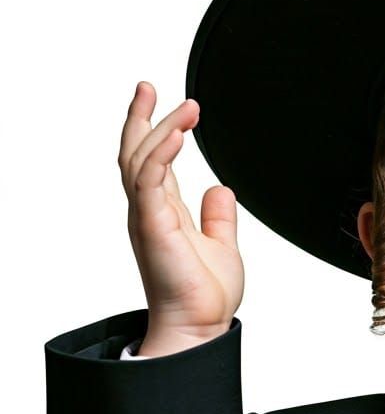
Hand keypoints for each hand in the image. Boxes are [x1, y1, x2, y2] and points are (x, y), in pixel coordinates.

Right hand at [118, 81, 243, 341]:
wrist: (200, 327)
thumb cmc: (205, 294)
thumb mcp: (220, 244)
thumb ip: (218, 216)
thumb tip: (221, 188)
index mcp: (162, 212)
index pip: (150, 161)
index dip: (152, 129)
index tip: (160, 100)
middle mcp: (148, 210)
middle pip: (134, 153)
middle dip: (140, 117)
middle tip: (149, 86)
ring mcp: (147, 217)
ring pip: (140, 160)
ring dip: (160, 129)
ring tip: (186, 109)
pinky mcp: (152, 227)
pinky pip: (149, 182)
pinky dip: (161, 156)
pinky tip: (176, 137)